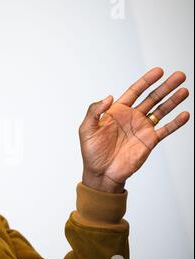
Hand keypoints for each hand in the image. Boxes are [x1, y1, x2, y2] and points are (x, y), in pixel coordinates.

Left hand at [79, 68, 189, 192]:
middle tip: (179, 75)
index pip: (134, 91)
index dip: (146, 81)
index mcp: (117, 111)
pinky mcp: (149, 141)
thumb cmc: (91, 152)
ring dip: (173, 101)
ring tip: (184, 90)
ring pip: (161, 111)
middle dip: (165, 86)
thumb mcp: (86, 129)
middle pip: (152, 98)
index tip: (159, 71)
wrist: (101, 173)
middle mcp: (132, 117)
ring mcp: (142, 129)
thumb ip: (95, 111)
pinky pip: (165, 129)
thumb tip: (108, 97)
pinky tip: (184, 114)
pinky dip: (175, 123)